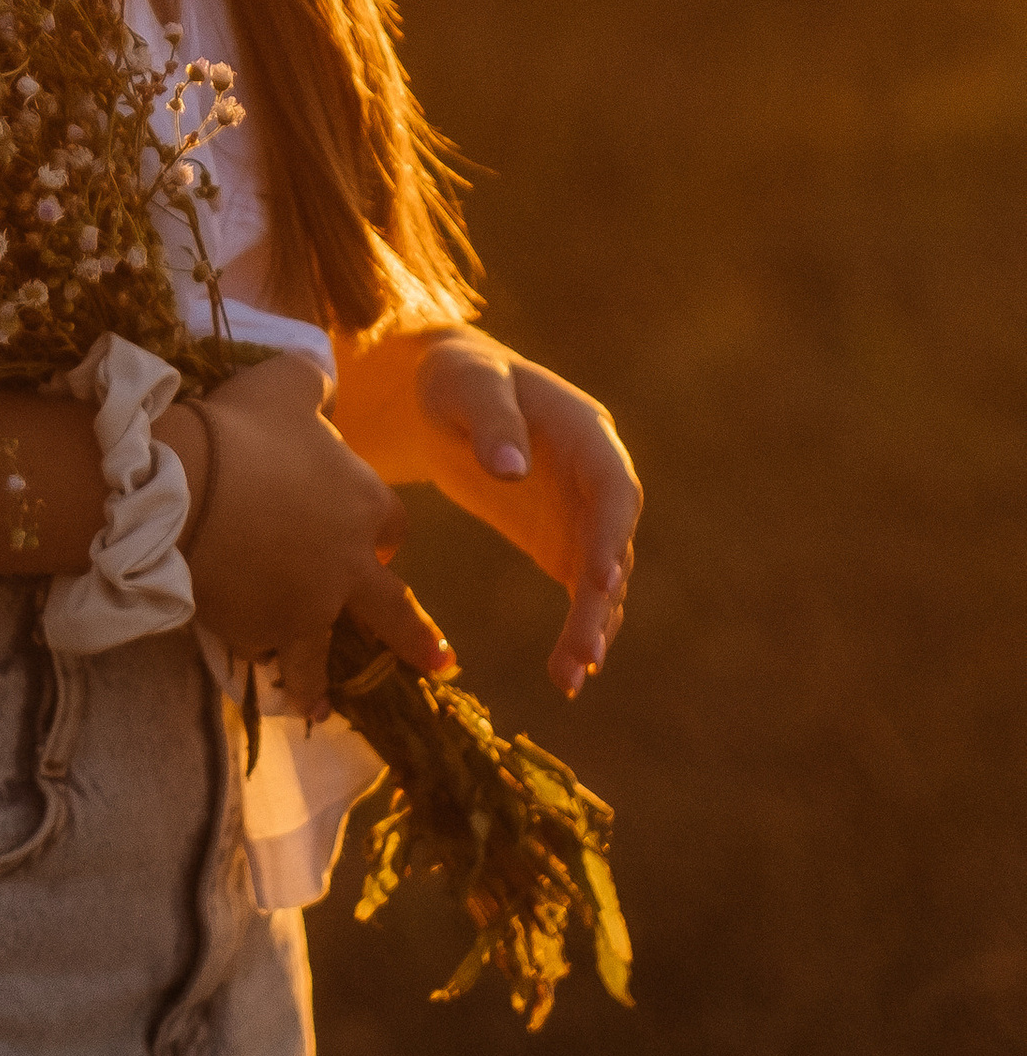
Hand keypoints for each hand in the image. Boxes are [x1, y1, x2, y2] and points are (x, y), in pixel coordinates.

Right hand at [157, 357, 456, 721]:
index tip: (374, 541)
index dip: (381, 532)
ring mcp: (314, 602)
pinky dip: (291, 685)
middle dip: (416, 633)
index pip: (390, 523)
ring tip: (337, 705)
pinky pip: (287, 664)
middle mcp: (350, 560)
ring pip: (337, 646)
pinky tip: (291, 704)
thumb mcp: (283, 383)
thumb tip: (322, 380)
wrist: (183, 488)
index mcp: (361, 500)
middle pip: (395, 604)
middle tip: (439, 657)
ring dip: (343, 676)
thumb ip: (311, 383)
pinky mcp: (273, 630)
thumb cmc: (238, 427)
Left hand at [331, 325, 642, 698]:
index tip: (599, 580)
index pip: (611, 488)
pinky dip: (578, 627)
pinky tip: (567, 671)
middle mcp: (597, 478)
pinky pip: (580, 590)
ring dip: (592, 627)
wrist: (444, 394)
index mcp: (586, 432)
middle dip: (601, 601)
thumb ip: (491, 421)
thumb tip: (513, 470)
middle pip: (612, 545)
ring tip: (571, 677)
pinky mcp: (562, 541)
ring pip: (601, 579)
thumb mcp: (466, 386)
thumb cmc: (457, 378)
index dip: (610, 534)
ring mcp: (583, 513)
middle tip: (585, 655)